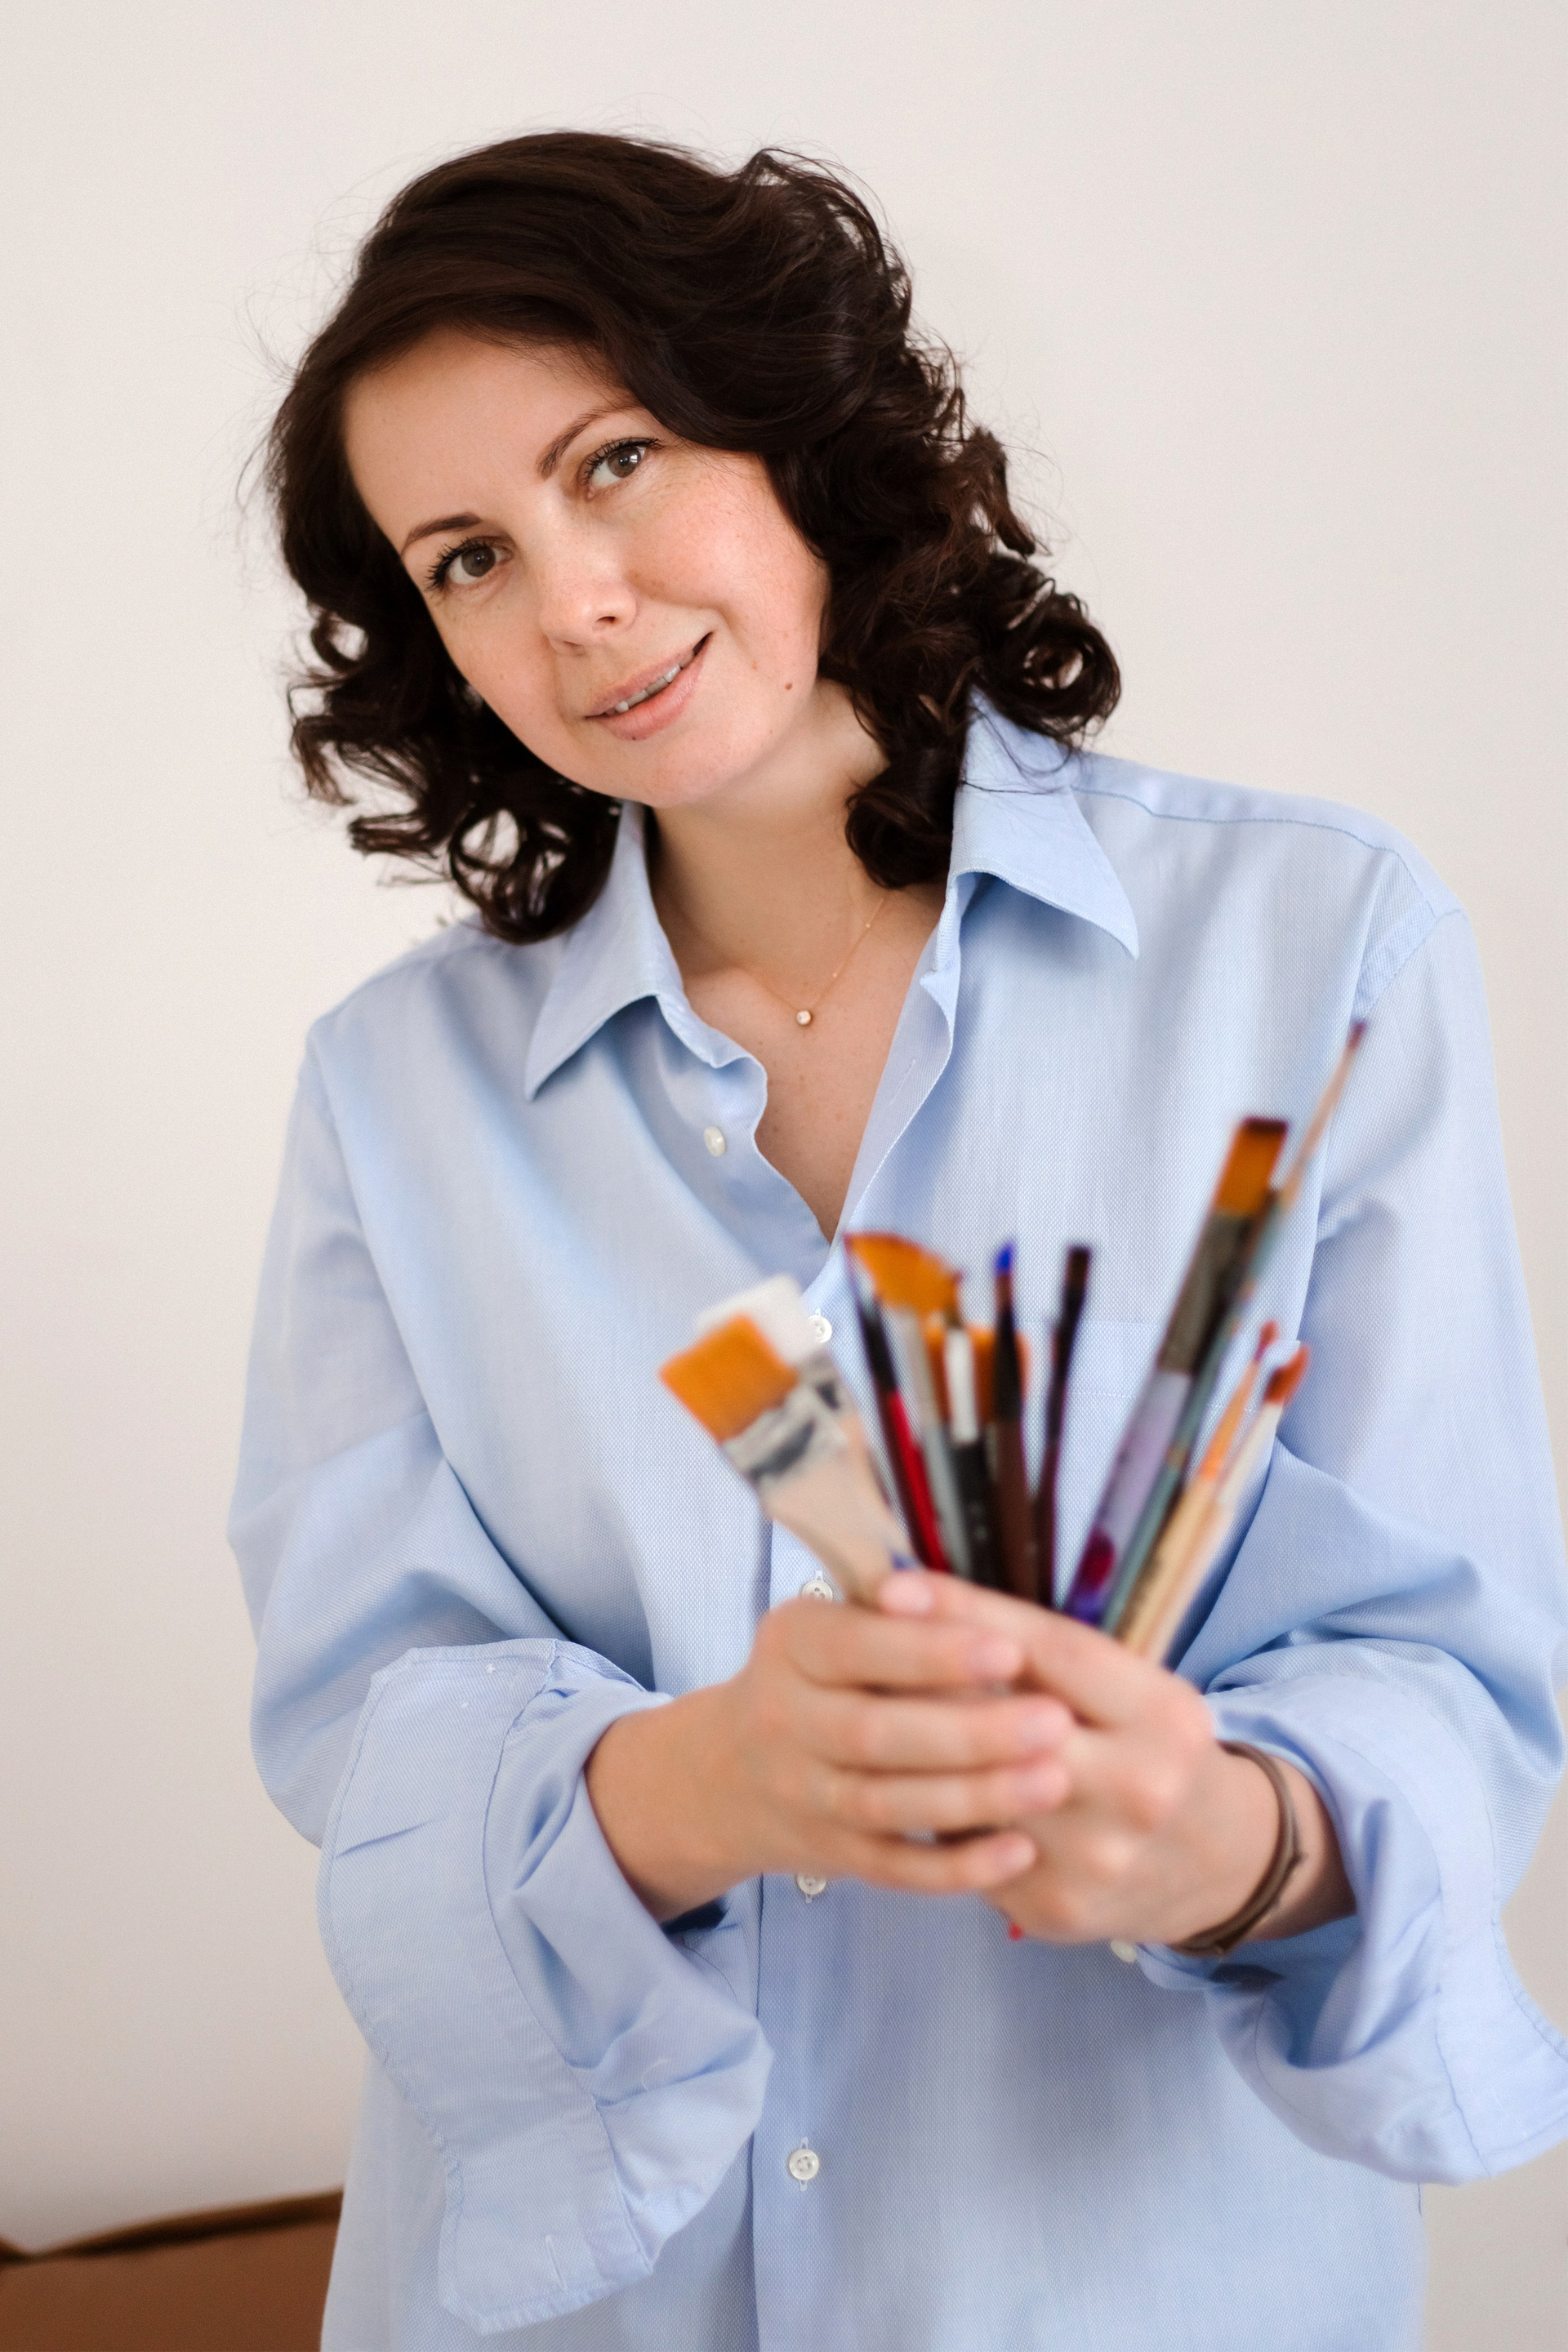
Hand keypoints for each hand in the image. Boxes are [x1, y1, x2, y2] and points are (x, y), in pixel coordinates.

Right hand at [585, 1591, 1070, 1918]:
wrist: (732, 1771)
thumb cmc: (821, 1674)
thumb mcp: (835, 1621)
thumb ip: (900, 1611)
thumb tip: (980, 1601)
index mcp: (792, 1644)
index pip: (857, 1645)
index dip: (931, 1652)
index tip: (1010, 1650)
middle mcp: (785, 1720)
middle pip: (875, 1733)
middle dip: (970, 1731)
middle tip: (1056, 1722)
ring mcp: (804, 1795)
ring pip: (889, 1804)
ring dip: (975, 1797)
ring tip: (1055, 1781)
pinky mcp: (832, 1854)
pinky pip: (895, 1869)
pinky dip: (957, 1867)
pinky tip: (1020, 1852)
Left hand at [877, 1574, 1352, 1948]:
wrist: (1215, 1861)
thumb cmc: (1151, 1746)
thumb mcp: (1133, 1687)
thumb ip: (1049, 1655)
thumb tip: (932, 1600)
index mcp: (1163, 1714)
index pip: (1053, 1650)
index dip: (966, 1613)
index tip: (893, 1586)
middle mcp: (1139, 1787)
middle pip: (1006, 1724)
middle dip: (924, 1681)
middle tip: (855, 1645)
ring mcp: (1095, 1857)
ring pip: (973, 1791)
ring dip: (915, 1748)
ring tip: (861, 1706)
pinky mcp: (1054, 1908)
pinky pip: (969, 1848)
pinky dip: (931, 1809)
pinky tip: (897, 1781)